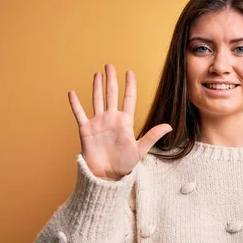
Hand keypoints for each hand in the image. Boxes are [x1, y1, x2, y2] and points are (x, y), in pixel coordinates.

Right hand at [68, 63, 171, 179]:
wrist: (107, 176)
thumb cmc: (124, 165)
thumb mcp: (140, 149)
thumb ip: (153, 135)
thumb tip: (169, 126)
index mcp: (125, 122)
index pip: (128, 99)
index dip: (129, 86)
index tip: (130, 72)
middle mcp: (111, 119)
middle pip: (111, 95)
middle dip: (111, 80)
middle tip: (110, 65)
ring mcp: (98, 123)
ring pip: (97, 100)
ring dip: (96, 87)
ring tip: (97, 74)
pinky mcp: (86, 130)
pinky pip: (79, 114)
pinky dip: (75, 104)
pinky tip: (72, 92)